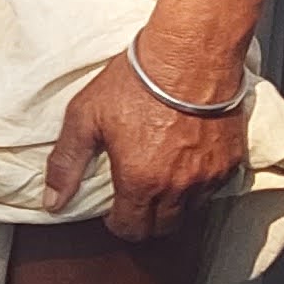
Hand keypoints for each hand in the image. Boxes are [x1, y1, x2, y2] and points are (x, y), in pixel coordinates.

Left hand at [43, 36, 246, 238]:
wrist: (190, 53)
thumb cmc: (138, 80)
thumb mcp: (86, 116)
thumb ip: (66, 163)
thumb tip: (53, 201)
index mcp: (139, 181)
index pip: (131, 229)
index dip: (118, 224)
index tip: (114, 212)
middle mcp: (177, 186)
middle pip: (162, 227)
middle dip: (145, 219)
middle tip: (136, 198)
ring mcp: (208, 175)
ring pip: (190, 210)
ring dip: (174, 203)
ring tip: (161, 179)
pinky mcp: (231, 160)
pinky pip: (214, 188)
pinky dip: (200, 184)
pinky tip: (187, 163)